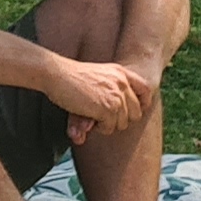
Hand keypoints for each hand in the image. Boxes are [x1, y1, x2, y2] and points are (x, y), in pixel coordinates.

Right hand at [40, 56, 154, 144]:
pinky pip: (110, 127)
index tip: (133, 111)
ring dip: (108, 124)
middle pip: (136, 112)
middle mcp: (122, 82)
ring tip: (93, 116)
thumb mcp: (98, 75)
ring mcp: (116, 96)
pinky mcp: (108, 108)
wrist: (55, 73)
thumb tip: (130, 108)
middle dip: (121, 119)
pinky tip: (89, 118)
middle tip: (104, 117)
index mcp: (121, 72)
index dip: (142, 103)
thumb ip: (112, 87)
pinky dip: (99, 127)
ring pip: (123, 123)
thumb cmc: (70, 77)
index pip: (145, 89)